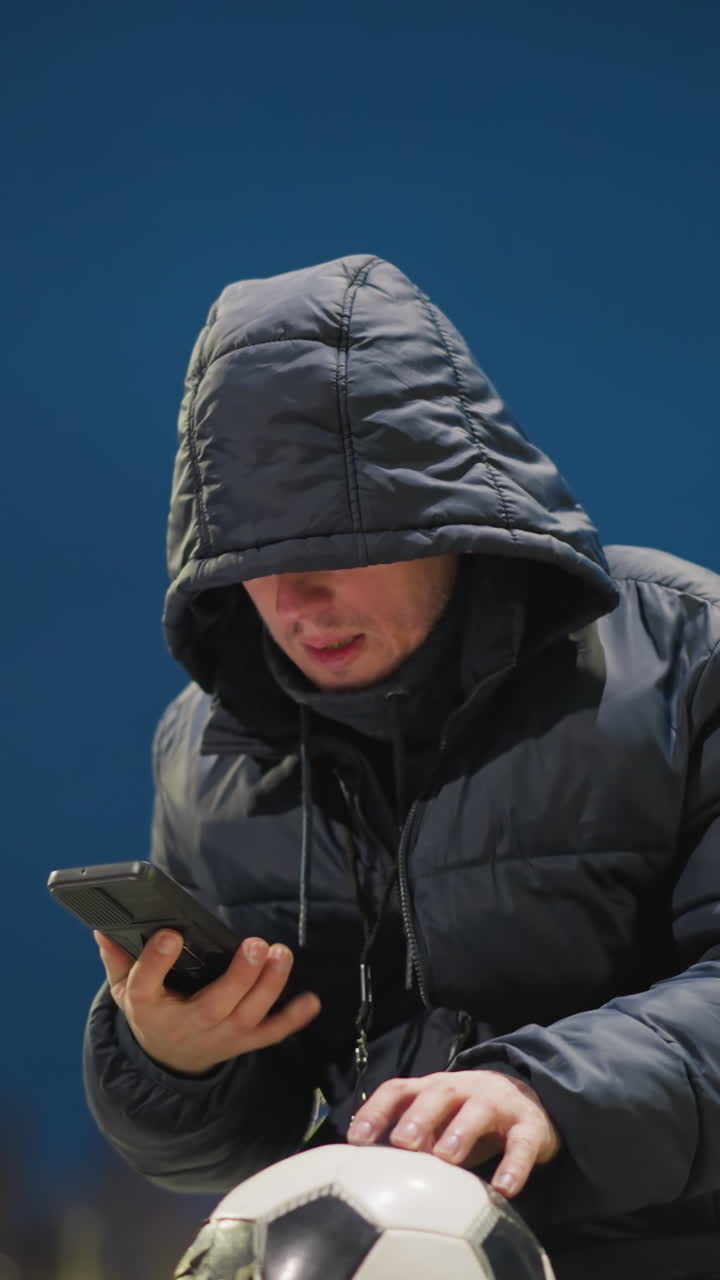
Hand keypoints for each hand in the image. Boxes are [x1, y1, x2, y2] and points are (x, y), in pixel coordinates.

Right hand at [94, 930, 320, 1074]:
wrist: (168, 1059)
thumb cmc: (151, 1011)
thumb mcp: (125, 988)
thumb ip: (117, 958)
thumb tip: (102, 931)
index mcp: (149, 1008)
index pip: (146, 986)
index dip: (156, 961)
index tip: (170, 935)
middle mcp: (187, 1025)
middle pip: (214, 1004)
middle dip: (239, 975)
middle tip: (255, 944)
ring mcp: (219, 1036)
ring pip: (248, 1015)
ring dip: (269, 985)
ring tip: (280, 953)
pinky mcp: (242, 1042)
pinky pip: (270, 1034)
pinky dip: (292, 1020)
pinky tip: (311, 1001)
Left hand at [346, 1070, 559, 1196]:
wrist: (529, 1098)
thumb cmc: (468, 1117)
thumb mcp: (438, 1122)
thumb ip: (412, 1141)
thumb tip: (374, 1173)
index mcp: (432, 1089)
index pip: (399, 1089)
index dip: (377, 1110)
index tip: (356, 1139)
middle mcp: (462, 1089)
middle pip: (438, 1093)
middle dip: (419, 1116)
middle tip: (403, 1142)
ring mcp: (496, 1104)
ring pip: (478, 1110)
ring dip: (460, 1132)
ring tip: (446, 1158)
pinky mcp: (528, 1125)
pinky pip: (522, 1143)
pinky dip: (514, 1165)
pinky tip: (504, 1189)